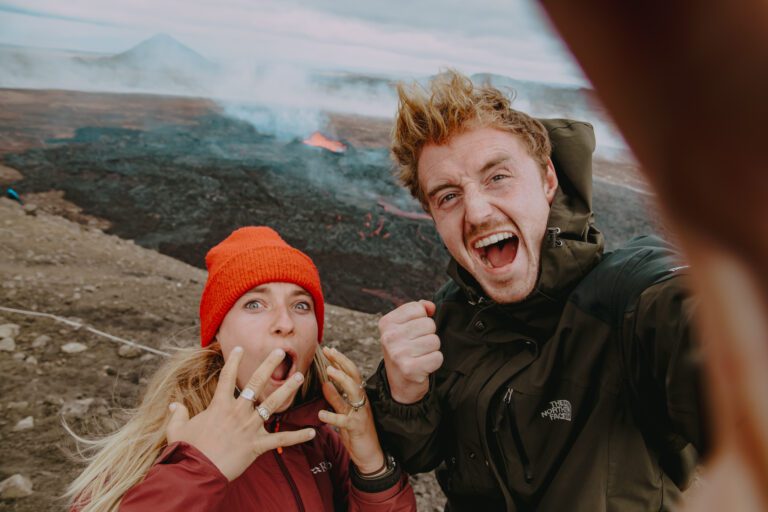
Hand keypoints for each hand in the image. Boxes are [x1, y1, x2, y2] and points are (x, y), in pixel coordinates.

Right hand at [166, 347, 315, 480]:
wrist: (196, 472)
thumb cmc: (186, 451)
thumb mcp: (177, 430)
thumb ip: (177, 415)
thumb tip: (173, 405)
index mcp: (219, 406)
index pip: (227, 377)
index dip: (234, 361)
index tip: (240, 348)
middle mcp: (237, 412)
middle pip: (255, 383)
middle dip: (269, 365)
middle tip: (280, 351)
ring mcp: (249, 427)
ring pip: (273, 404)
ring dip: (288, 389)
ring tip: (300, 376)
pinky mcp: (257, 445)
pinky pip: (281, 439)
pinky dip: (298, 436)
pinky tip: (313, 432)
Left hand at [318, 346, 384, 473]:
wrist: (370, 454)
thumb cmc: (356, 431)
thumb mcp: (344, 412)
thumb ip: (335, 398)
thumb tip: (325, 383)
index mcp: (359, 395)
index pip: (351, 373)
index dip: (341, 360)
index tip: (329, 349)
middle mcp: (362, 400)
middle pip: (354, 376)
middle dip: (341, 362)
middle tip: (328, 351)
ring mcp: (360, 413)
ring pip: (353, 393)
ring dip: (341, 381)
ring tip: (328, 372)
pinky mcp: (356, 428)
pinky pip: (344, 421)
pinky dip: (332, 417)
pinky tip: (321, 415)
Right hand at [378, 300, 442, 403]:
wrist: (400, 383)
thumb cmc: (404, 351)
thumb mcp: (405, 327)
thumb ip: (418, 310)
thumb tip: (430, 306)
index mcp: (386, 323)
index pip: (418, 308)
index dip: (422, 320)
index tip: (413, 332)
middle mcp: (389, 337)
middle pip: (429, 324)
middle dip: (428, 335)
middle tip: (417, 346)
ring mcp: (398, 353)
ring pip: (435, 340)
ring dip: (432, 349)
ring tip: (420, 356)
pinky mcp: (410, 369)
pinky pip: (437, 357)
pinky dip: (434, 362)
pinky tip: (423, 366)